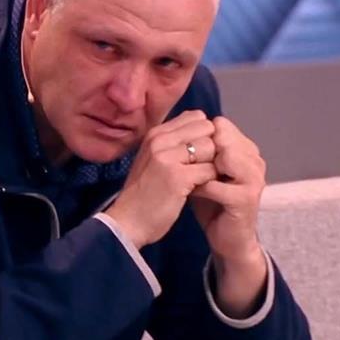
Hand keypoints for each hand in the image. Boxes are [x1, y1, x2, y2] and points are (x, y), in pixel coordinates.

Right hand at [105, 110, 218, 247]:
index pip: (197, 117)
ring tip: (199, 179)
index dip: (204, 135)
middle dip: (211, 148)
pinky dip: (210, 181)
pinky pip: (210, 169)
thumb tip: (202, 123)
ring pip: (211, 148)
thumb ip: (173, 141)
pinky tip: (198, 190)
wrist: (127, 222)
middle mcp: (160, 139)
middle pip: (207, 130)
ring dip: (211, 164)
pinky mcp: (178, 176)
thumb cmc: (144, 192)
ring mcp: (168, 156)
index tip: (198, 154)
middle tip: (202, 167)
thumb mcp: (153, 158)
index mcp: (155, 133)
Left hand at [190, 116, 268, 312]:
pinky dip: (199, 188)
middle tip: (185, 166)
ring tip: (190, 179)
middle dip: (199, 150)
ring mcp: (253, 179)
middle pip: (224, 137)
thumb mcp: (203, 170)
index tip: (182, 151)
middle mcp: (254, 160)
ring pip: (225, 156)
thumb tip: (180, 124)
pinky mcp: (246, 199)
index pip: (221, 125)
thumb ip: (197, 149)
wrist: (225, 237)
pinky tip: (191, 194)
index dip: (197, 135)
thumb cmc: (211, 201)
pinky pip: (216, 185)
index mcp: (246, 150)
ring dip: (200, 167)